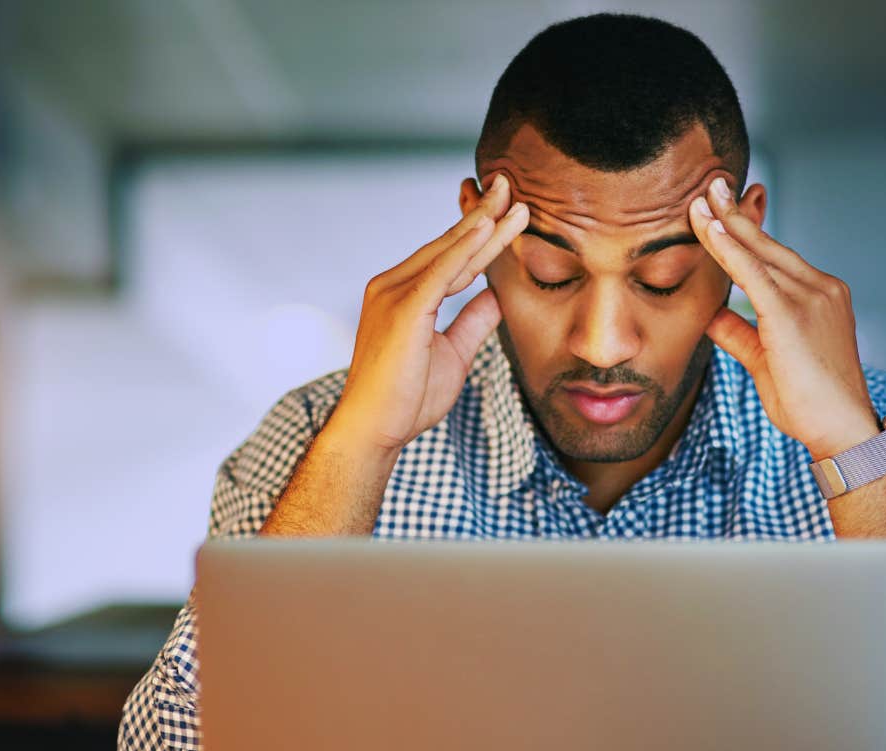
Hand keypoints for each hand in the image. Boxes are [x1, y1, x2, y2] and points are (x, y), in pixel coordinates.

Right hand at [327, 176, 529, 457]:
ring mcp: (393, 294)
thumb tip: (496, 296)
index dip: (482, 234)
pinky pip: (439, 273)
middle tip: (509, 184)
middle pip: (449, 245)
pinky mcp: (402, 310)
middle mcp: (393, 285)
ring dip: (482, 224)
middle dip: (483, 215)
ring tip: (511, 198)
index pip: (453, 257)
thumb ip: (473, 321)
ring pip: (448, 253)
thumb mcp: (454, 353)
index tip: (508, 210)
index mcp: (405, 294)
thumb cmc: (407, 398)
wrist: (375, 430)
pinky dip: (463, 249)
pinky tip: (485, 228)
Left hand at [689, 177, 878, 460]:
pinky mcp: (792, 314)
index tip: (727, 206)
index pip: (776, 256)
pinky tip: (710, 230)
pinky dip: (729, 250)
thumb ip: (739, 333)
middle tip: (711, 184)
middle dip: (736, 212)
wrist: (840, 430)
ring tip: (702, 197)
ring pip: (759, 253)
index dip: (749, 230)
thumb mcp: (765, 360)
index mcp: (820, 295)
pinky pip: (753, 274)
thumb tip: (710, 314)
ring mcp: (810, 297)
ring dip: (726, 223)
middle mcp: (820, 288)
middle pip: (768, 243)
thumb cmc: (809, 403)